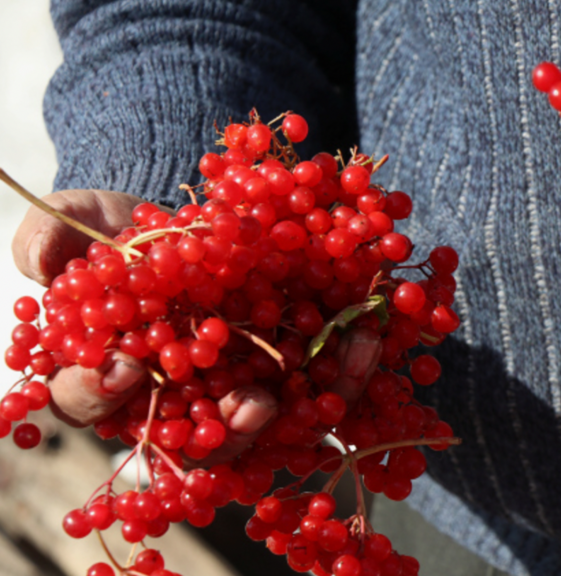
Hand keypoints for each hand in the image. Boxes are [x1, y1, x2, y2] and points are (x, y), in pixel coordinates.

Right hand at [11, 189, 381, 464]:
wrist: (200, 223)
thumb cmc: (130, 232)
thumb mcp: (85, 219)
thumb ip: (53, 237)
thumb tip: (42, 263)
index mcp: (111, 370)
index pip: (90, 397)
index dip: (100, 390)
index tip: (126, 368)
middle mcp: (176, 398)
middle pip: (191, 440)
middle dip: (221, 431)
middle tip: (247, 407)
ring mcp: (236, 391)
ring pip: (260, 428)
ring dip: (287, 417)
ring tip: (305, 388)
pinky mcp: (295, 374)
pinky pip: (322, 392)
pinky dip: (347, 374)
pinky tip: (366, 338)